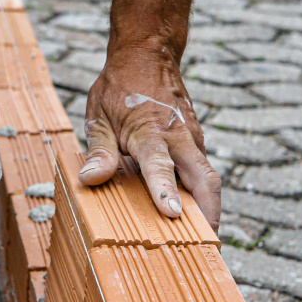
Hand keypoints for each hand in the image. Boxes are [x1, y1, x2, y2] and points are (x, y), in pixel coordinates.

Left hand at [79, 47, 220, 230]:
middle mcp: (179, 137)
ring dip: (210, 208)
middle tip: (206, 247)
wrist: (148, 54)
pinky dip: (202, 195)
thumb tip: (91, 179)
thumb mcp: (99, 116)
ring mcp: (192, 139)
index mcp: (150, 131)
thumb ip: (99, 151)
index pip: (159, 164)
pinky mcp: (196, 142)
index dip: (165, 190)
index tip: (172, 215)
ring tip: (203, 242)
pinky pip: (203, 172)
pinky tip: (192, 217)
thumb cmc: (119, 87)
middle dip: (209, 214)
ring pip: (209, 178)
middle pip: (205, 179)